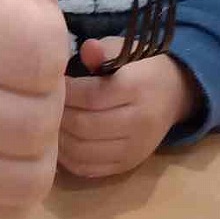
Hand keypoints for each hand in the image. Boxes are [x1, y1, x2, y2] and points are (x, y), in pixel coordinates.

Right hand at [0, 0, 69, 218]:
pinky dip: (15, 177)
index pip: (39, 51)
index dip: (47, 31)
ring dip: (34, 133)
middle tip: (11, 56)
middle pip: (35, 117)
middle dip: (42, 87)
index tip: (15, 9)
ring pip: (25, 170)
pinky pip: (5, 207)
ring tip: (4, 89)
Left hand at [57, 38, 201, 179]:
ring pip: (83, 150)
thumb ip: (104, 50)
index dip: (66, 91)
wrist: (175, 93)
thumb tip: (86, 50)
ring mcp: (134, 147)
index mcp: (137, 88)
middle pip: (84, 125)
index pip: (91, 96)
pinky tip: (61, 142)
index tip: (53, 84)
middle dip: (58, 115)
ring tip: (49, 122)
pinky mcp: (128, 164)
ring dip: (59, 138)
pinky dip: (68, 158)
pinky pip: (89, 168)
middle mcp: (139, 121)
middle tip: (44, 105)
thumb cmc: (142, 67)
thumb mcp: (126, 50)